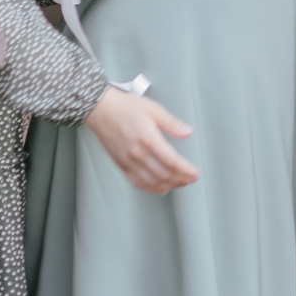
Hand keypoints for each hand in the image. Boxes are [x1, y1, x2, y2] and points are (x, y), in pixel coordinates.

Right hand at [85, 87, 199, 193]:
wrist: (100, 110)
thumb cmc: (124, 107)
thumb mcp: (153, 109)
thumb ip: (172, 123)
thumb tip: (187, 132)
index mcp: (147, 138)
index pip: (171, 161)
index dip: (185, 170)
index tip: (195, 174)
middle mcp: (137, 153)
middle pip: (163, 174)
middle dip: (180, 180)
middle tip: (191, 179)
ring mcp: (128, 161)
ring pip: (151, 181)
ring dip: (168, 185)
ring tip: (180, 184)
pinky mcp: (121, 165)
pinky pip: (137, 182)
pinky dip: (151, 188)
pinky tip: (160, 187)